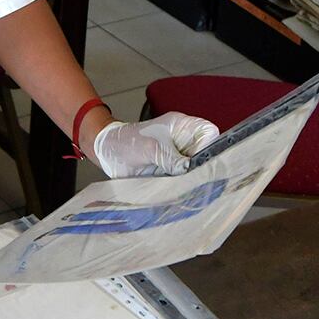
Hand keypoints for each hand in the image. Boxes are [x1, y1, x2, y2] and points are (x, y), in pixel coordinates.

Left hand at [90, 113, 219, 177]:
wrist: (108, 152)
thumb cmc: (127, 141)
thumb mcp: (151, 149)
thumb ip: (172, 159)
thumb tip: (190, 170)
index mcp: (182, 127)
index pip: (209, 132)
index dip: (210, 145)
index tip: (201, 160)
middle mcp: (183, 142)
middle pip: (207, 153)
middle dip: (204, 166)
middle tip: (196, 178)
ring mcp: (178, 158)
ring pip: (197, 169)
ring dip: (193, 179)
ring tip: (187, 187)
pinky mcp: (172, 173)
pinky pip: (184, 180)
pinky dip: (183, 187)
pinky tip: (178, 191)